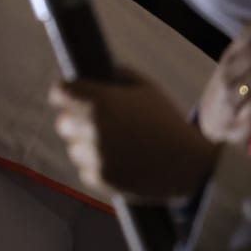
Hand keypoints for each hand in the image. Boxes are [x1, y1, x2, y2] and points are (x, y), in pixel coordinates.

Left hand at [50, 70, 219, 203]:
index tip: (70, 94)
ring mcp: (94, 155)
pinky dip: (97, 165)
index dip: (65, 92)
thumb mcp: (147, 88)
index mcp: (101, 101)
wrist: (189, 164)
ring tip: (114, 144)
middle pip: (62, 121)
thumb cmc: (168, 122)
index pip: (60, 91)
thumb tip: (96, 72)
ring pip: (73, 147)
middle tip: (96, 121)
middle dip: (75, 119)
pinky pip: (85, 168)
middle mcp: (92, 128)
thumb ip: (118, 75)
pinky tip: (120, 160)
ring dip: (85, 145)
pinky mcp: (99, 178)